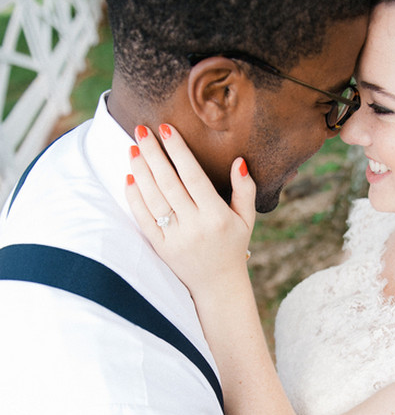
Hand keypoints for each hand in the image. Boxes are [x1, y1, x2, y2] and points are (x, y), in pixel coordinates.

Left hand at [126, 124, 255, 295]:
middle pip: (169, 184)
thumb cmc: (232, 245)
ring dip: (140, 171)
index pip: (194, 177)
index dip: (179, 152)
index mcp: (217, 216)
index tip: (166, 129)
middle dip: (154, 154)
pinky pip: (144, 219)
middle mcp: (195, 227)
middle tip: (141, 130)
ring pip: (153, 199)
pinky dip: (134, 198)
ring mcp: (176, 238)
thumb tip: (238, 161)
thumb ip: (245, 190)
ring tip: (133, 148)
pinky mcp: (161, 248)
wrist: (218, 285)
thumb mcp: (246, 219)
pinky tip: (129, 177)